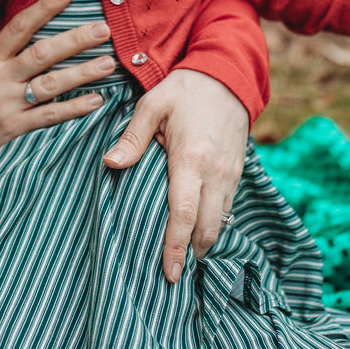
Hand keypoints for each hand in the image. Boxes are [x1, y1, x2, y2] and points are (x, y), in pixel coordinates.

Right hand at [0, 0, 114, 165]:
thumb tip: (10, 4)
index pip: (18, 26)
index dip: (43, 8)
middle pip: (41, 54)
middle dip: (74, 41)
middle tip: (103, 29)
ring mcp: (7, 103)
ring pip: (49, 86)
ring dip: (82, 74)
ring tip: (108, 63)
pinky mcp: (13, 127)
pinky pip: (48, 117)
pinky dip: (73, 109)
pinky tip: (97, 100)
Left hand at [103, 69, 247, 283]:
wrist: (227, 73)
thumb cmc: (185, 89)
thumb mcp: (152, 105)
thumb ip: (132, 139)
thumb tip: (110, 165)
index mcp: (190, 158)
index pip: (183, 213)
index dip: (176, 246)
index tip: (170, 272)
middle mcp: (216, 171)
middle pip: (207, 226)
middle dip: (193, 253)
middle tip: (174, 274)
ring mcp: (231, 172)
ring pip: (222, 219)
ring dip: (205, 241)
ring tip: (187, 258)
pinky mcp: (239, 170)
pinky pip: (229, 206)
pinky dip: (216, 222)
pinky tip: (200, 229)